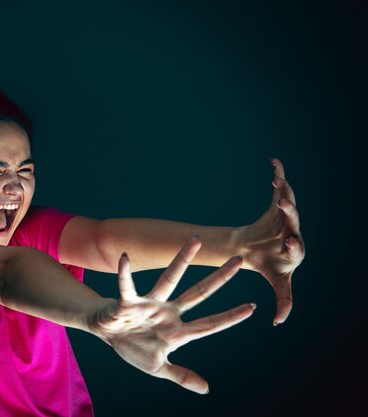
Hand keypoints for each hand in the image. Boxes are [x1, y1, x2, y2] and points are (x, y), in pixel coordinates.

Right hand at [89, 237, 255, 393]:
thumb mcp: (158, 367)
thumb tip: (206, 390)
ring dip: (182, 260)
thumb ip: (181, 376)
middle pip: (198, 293)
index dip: (230, 317)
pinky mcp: (128, 302)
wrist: (106, 333)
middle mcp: (168, 311)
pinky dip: (125, 273)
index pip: (209, 324)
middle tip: (239, 260)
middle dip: (219, 278)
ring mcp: (150, 304)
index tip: (253, 307)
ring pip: (169, 279)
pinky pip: (127, 286)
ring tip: (196, 241)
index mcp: (177, 330)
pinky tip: (125, 258)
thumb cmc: (133, 346)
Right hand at [238, 158, 305, 325]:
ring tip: (277, 182)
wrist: (259, 250)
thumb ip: (284, 300)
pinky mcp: (277, 205)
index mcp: (295, 248)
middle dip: (290, 211)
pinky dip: (279, 174)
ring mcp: (286, 216)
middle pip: (294, 219)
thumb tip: (280, 323)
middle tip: (283, 205)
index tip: (289, 242)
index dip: (293, 243)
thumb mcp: (279, 283)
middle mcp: (293, 229)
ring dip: (284, 191)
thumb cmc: (271, 266)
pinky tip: (275, 162)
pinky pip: (281, 188)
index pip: (297, 245)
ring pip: (288, 201)